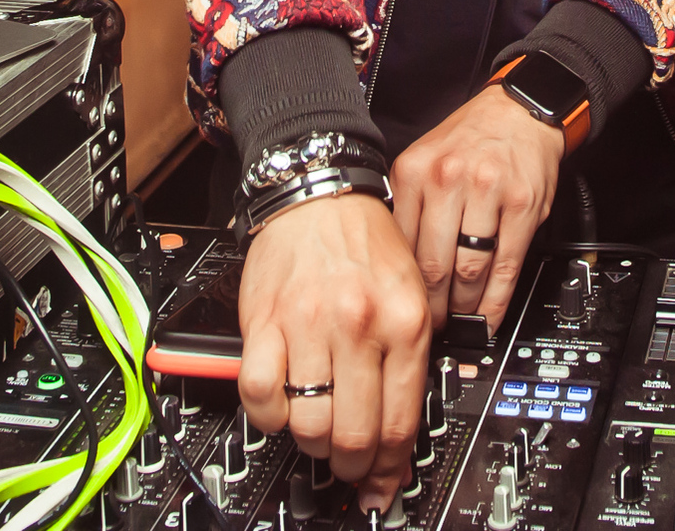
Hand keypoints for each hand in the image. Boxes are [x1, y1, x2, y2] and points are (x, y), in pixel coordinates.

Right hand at [236, 192, 429, 508]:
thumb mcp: (413, 288)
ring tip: (318, 431)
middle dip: (352, 466)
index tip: (383, 483)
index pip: (401, 421)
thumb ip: (412, 354)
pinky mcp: (264, 323)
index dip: (391, 467)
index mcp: (404, 320)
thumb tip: (403, 430)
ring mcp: (309, 325)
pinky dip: (270, 415)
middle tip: (350, 466)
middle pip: (354, 435)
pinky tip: (282, 406)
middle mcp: (359, 325)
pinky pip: (261, 396)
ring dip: (313, 442)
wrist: (318, 192)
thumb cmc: (364, 239)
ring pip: (308, 424)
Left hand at [391, 85, 563, 333]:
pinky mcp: (522, 204)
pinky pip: (506, 265)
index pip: (401, 245)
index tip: (405, 306)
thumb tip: (396, 264)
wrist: (518, 110)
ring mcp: (488, 191)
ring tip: (461, 321)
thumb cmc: (470, 139)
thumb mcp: (425, 159)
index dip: (403, 286)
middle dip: (433, 306)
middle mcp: (448, 178)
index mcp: (415, 170)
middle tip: (434, 325)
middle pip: (433, 264)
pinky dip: (498, 299)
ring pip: (470, 269)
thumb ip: (410, 205)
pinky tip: (490, 314)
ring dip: (465, 306)